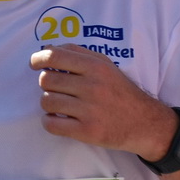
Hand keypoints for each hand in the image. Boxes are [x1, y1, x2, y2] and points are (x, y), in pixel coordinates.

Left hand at [29, 44, 176, 160]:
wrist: (144, 123)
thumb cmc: (121, 92)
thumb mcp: (106, 66)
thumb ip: (79, 54)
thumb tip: (48, 48)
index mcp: (96, 67)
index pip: (55, 56)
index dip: (38, 58)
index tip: (35, 63)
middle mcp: (92, 86)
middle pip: (47, 80)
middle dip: (46, 84)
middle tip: (55, 89)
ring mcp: (89, 110)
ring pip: (47, 102)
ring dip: (48, 104)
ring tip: (59, 106)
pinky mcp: (87, 131)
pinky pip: (51, 125)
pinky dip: (49, 122)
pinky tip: (57, 120)